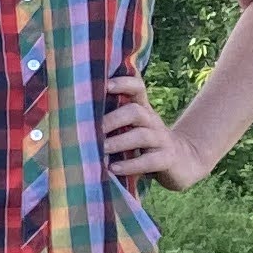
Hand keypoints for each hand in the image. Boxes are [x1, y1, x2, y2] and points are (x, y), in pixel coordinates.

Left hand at [99, 73, 211, 187]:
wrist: (182, 162)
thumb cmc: (144, 144)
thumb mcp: (131, 128)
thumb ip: (110, 121)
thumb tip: (69, 119)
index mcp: (142, 109)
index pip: (137, 88)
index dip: (123, 83)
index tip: (105, 85)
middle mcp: (152, 121)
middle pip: (135, 111)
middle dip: (112, 120)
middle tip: (90, 130)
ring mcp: (161, 139)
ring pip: (141, 135)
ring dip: (118, 142)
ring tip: (100, 149)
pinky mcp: (167, 159)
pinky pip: (150, 160)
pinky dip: (130, 165)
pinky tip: (114, 168)